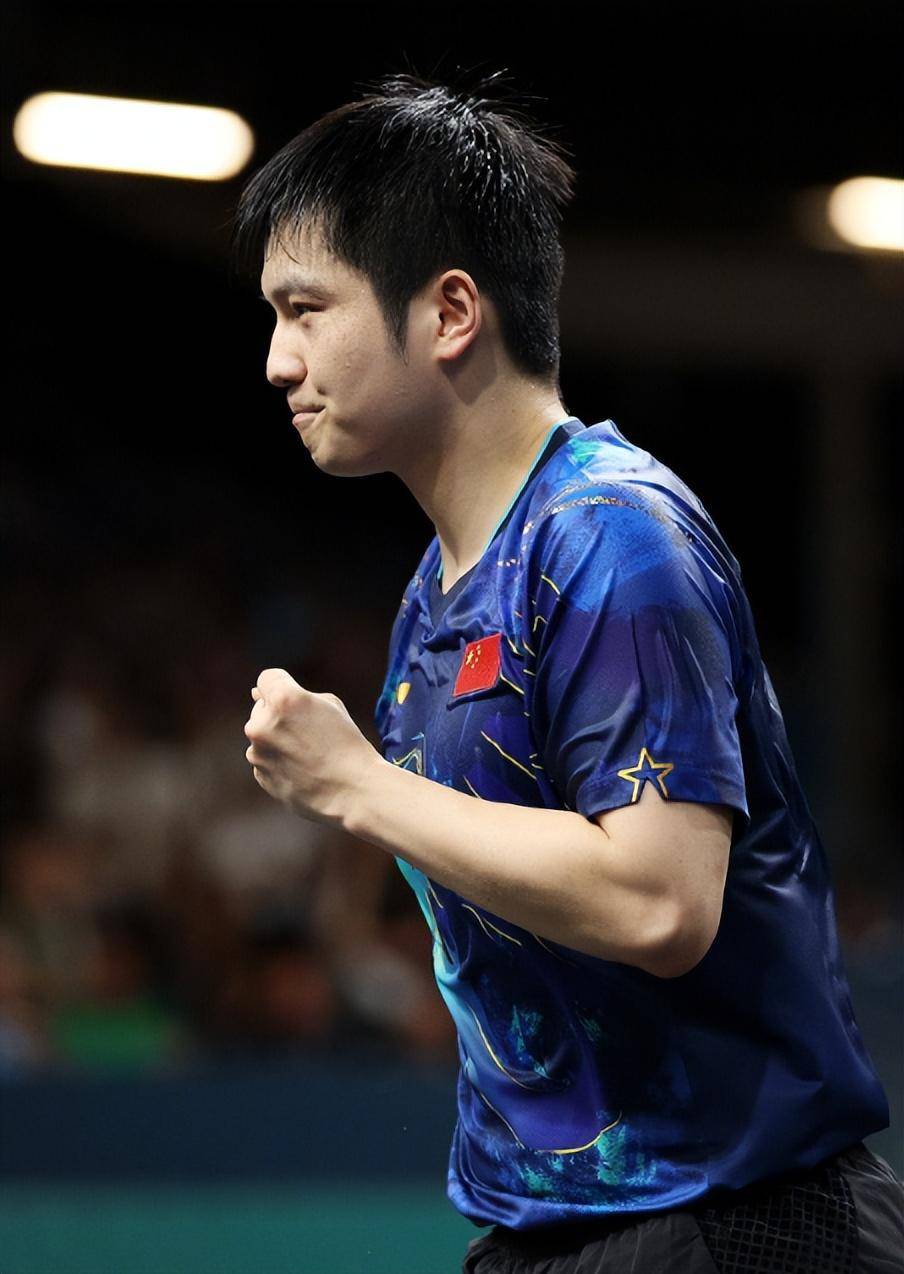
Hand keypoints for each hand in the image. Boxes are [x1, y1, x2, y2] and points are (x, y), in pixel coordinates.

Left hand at [244, 667, 379, 826]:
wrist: (354, 791)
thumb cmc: (347, 744)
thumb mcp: (330, 705)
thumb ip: (293, 694)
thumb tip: (256, 694)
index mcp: (283, 700)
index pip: (267, 678)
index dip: (283, 685)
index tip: (297, 699)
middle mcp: (262, 724)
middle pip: (261, 709)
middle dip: (279, 715)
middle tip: (309, 732)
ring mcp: (258, 753)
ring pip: (261, 736)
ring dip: (277, 740)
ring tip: (309, 754)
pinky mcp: (260, 775)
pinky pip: (264, 760)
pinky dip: (278, 761)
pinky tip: (303, 769)